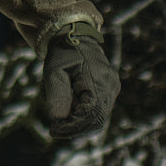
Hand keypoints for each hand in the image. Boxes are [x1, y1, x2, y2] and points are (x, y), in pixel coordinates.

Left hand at [43, 24, 119, 138]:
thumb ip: (57, 95)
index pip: (90, 115)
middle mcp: (110, 86)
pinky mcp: (110, 89)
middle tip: (56, 130)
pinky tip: (69, 116)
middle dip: (75, 129)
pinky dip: (84, 117)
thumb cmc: (62, 53)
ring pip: (99, 117)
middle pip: (97, 120)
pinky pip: (99, 110)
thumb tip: (60, 120)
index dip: (73, 127)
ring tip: (60, 124)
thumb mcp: (54, 71)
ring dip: (80, 124)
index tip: (54, 130)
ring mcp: (112, 88)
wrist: (74, 35)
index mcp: (98, 81)